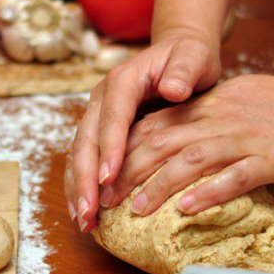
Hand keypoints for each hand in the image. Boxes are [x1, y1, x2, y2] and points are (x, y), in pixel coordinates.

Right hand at [65, 29, 221, 230]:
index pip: (113, 116)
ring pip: (80, 153)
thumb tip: (173, 89)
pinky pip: (86, 159)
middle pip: (86, 139)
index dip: (109, 148)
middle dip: (85, 177)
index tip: (109, 178)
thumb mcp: (195, 56)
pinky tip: (87, 212)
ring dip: (79, 187)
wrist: (179, 52)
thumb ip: (185, 70)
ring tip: (84, 221)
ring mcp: (99, 114)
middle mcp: (103, 97)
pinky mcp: (102, 130)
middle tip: (89, 212)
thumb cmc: (190, 56)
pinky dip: (83, 185)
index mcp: (124, 80)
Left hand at [101, 73, 273, 215]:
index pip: (152, 126)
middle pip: (162, 144)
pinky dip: (209, 192)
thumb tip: (164, 134)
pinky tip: (187, 208)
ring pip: (192, 160)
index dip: (122, 151)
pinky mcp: (269, 158)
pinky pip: (235, 176)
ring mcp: (242, 140)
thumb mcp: (227, 100)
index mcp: (204, 108)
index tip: (101, 174)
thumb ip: (196, 114)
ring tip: (136, 209)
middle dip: (129, 171)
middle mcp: (216, 122)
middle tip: (105, 199)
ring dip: (160, 185)